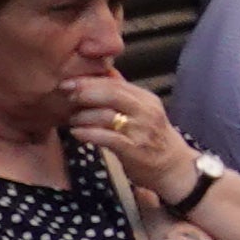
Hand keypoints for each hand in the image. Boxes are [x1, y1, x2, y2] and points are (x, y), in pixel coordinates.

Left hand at [61, 76, 201, 207]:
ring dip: (84, 116)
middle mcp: (146, 112)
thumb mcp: (143, 111)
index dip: (90, 80)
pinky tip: (76, 133)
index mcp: (147, 100)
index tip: (69, 81)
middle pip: (113, 94)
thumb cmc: (153, 138)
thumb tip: (104, 71)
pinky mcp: (134, 150)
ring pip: (108, 116)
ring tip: (71, 119)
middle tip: (66, 94)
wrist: (173, 168)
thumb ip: (124, 93)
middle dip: (86, 92)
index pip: (116, 83)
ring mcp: (141, 131)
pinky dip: (89, 134)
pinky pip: (108, 138)